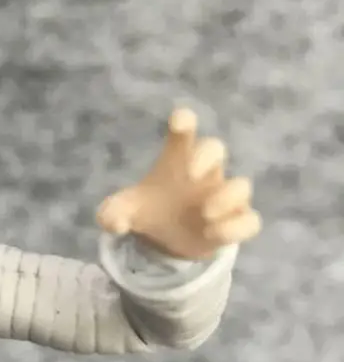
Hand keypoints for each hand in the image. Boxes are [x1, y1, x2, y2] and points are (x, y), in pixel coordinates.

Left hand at [96, 108, 261, 259]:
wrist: (168, 241)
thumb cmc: (149, 211)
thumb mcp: (121, 213)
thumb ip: (112, 214)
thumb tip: (114, 224)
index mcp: (176, 162)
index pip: (182, 135)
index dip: (184, 122)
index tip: (181, 120)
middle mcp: (204, 174)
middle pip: (216, 148)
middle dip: (206, 155)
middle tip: (191, 175)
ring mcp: (223, 198)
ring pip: (242, 186)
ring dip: (227, 197)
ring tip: (205, 214)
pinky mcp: (235, 223)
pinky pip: (250, 220)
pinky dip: (236, 228)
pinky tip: (213, 234)